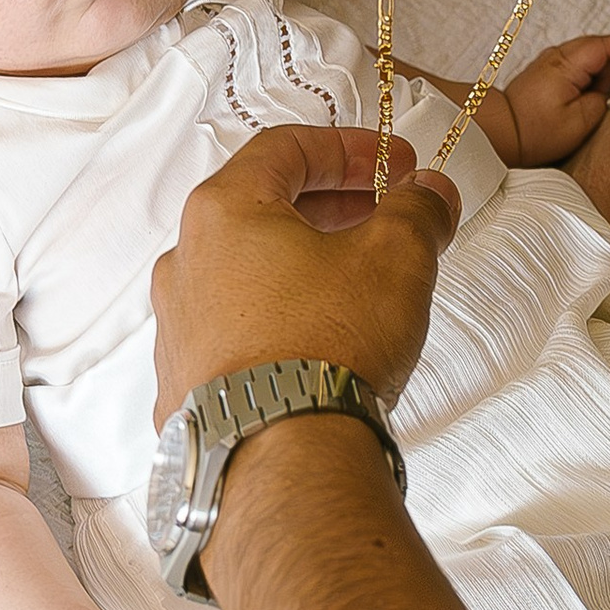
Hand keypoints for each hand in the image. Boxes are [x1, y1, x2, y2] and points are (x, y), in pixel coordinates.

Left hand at [152, 123, 459, 419]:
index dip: (349, 148)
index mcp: (223, 212)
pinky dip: (280, 319)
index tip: (395, 165)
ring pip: (246, 274)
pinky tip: (321, 344)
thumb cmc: (328, 346)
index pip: (285, 148)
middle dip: (332, 207)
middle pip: (261, 210)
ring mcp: (178, 327)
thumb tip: (430, 193)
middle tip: (386, 218)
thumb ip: (417, 210)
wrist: (281, 460)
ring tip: (361, 285)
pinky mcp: (184, 385)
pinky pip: (236, 332)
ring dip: (304, 265)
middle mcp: (185, 262)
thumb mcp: (396, 257)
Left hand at [492, 33, 609, 167]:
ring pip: (586, 58)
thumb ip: (604, 98)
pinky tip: (580, 100)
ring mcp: (548, 61)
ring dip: (596, 76)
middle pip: (598, 48)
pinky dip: (584, 78)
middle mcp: (556, 56)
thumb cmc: (535, 132)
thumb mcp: (580, 122)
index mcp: (567, 65)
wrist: (501, 133)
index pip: (605, 45)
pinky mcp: (544, 71)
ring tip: (590, 105)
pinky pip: (574, 66)